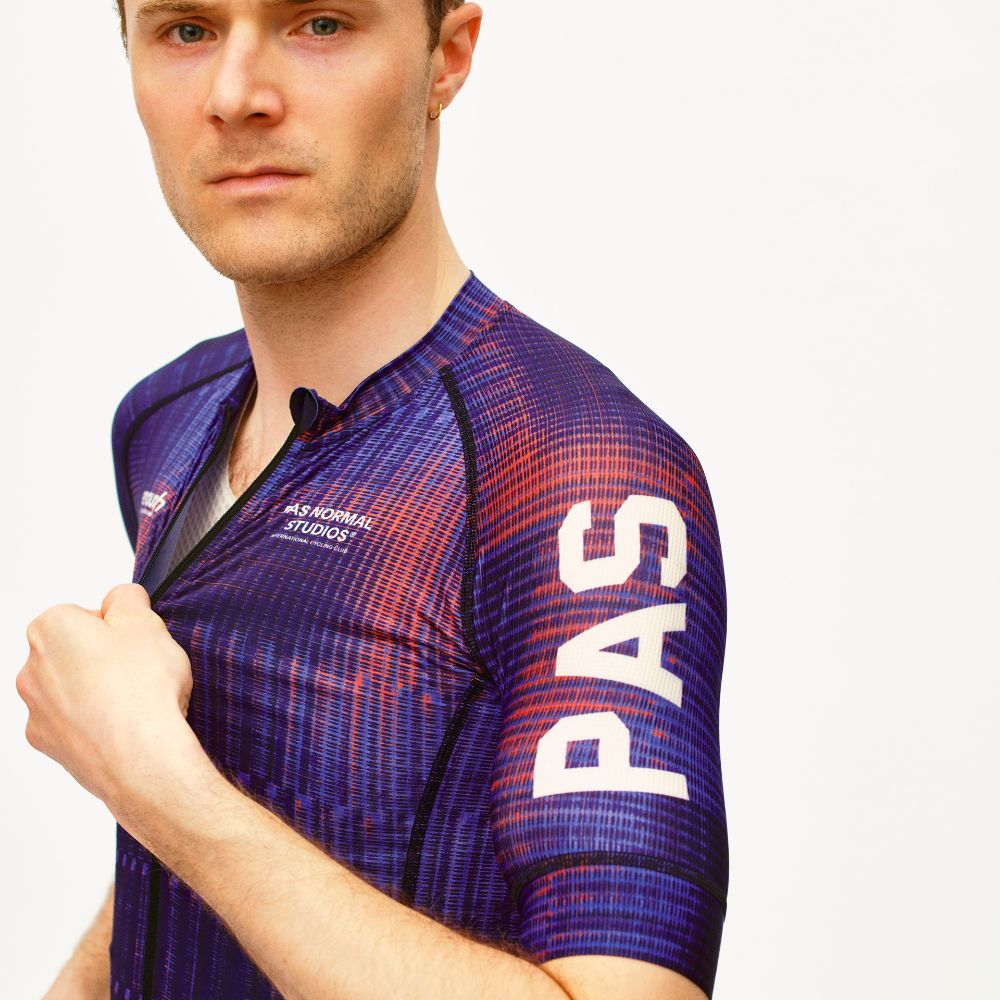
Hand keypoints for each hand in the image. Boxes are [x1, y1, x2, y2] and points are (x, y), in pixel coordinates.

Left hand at [16, 583, 194, 806]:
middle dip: (105, 657)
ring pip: (72, 687)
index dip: (118, 627)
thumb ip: (128, 598)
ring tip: (136, 701)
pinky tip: (123, 725)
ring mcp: (36, 708)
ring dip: (98, 690)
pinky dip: (94, 721)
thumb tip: (121, 599)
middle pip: (75, 651)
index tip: (138, 641)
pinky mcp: (47, 742)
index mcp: (52, 628)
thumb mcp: (147, 621)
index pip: (86, 613)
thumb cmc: (142, 690)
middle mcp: (32, 667)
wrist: (141, 757)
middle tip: (141, 670)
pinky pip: (72, 721)